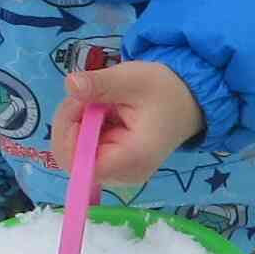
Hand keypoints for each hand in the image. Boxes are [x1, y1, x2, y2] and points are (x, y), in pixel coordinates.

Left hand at [50, 62, 203, 191]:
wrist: (187, 104)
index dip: (67, 134)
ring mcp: (117, 175)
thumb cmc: (164, 91)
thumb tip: (70, 84)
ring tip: (97, 102)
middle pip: (72, 158)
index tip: (78, 103)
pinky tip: (99, 114)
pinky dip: (82, 130)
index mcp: (132, 158)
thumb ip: (100, 84)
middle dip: (70, 123)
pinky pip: (82, 153)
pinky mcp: (113, 169)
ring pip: (73, 154)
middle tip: (86, 96)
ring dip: (75, 124)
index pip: (80, 162)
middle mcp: (123, 175)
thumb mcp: (133, 79)